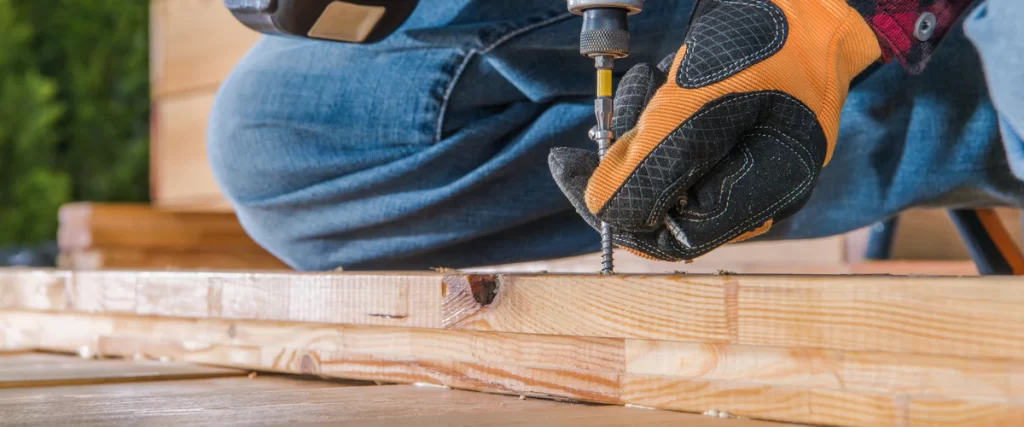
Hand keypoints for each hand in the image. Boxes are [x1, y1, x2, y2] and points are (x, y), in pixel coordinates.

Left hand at [550, 0, 881, 260]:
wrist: (805, 3)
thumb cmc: (767, 47)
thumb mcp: (699, 103)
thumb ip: (654, 162)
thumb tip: (601, 209)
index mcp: (761, 195)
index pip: (670, 238)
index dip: (613, 211)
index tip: (569, 169)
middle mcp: (751, 193)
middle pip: (660, 206)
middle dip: (624, 159)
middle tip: (603, 121)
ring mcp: (740, 166)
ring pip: (659, 170)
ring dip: (638, 126)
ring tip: (647, 80)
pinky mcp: (725, 140)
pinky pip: (672, 143)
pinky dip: (654, 112)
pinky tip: (659, 78)